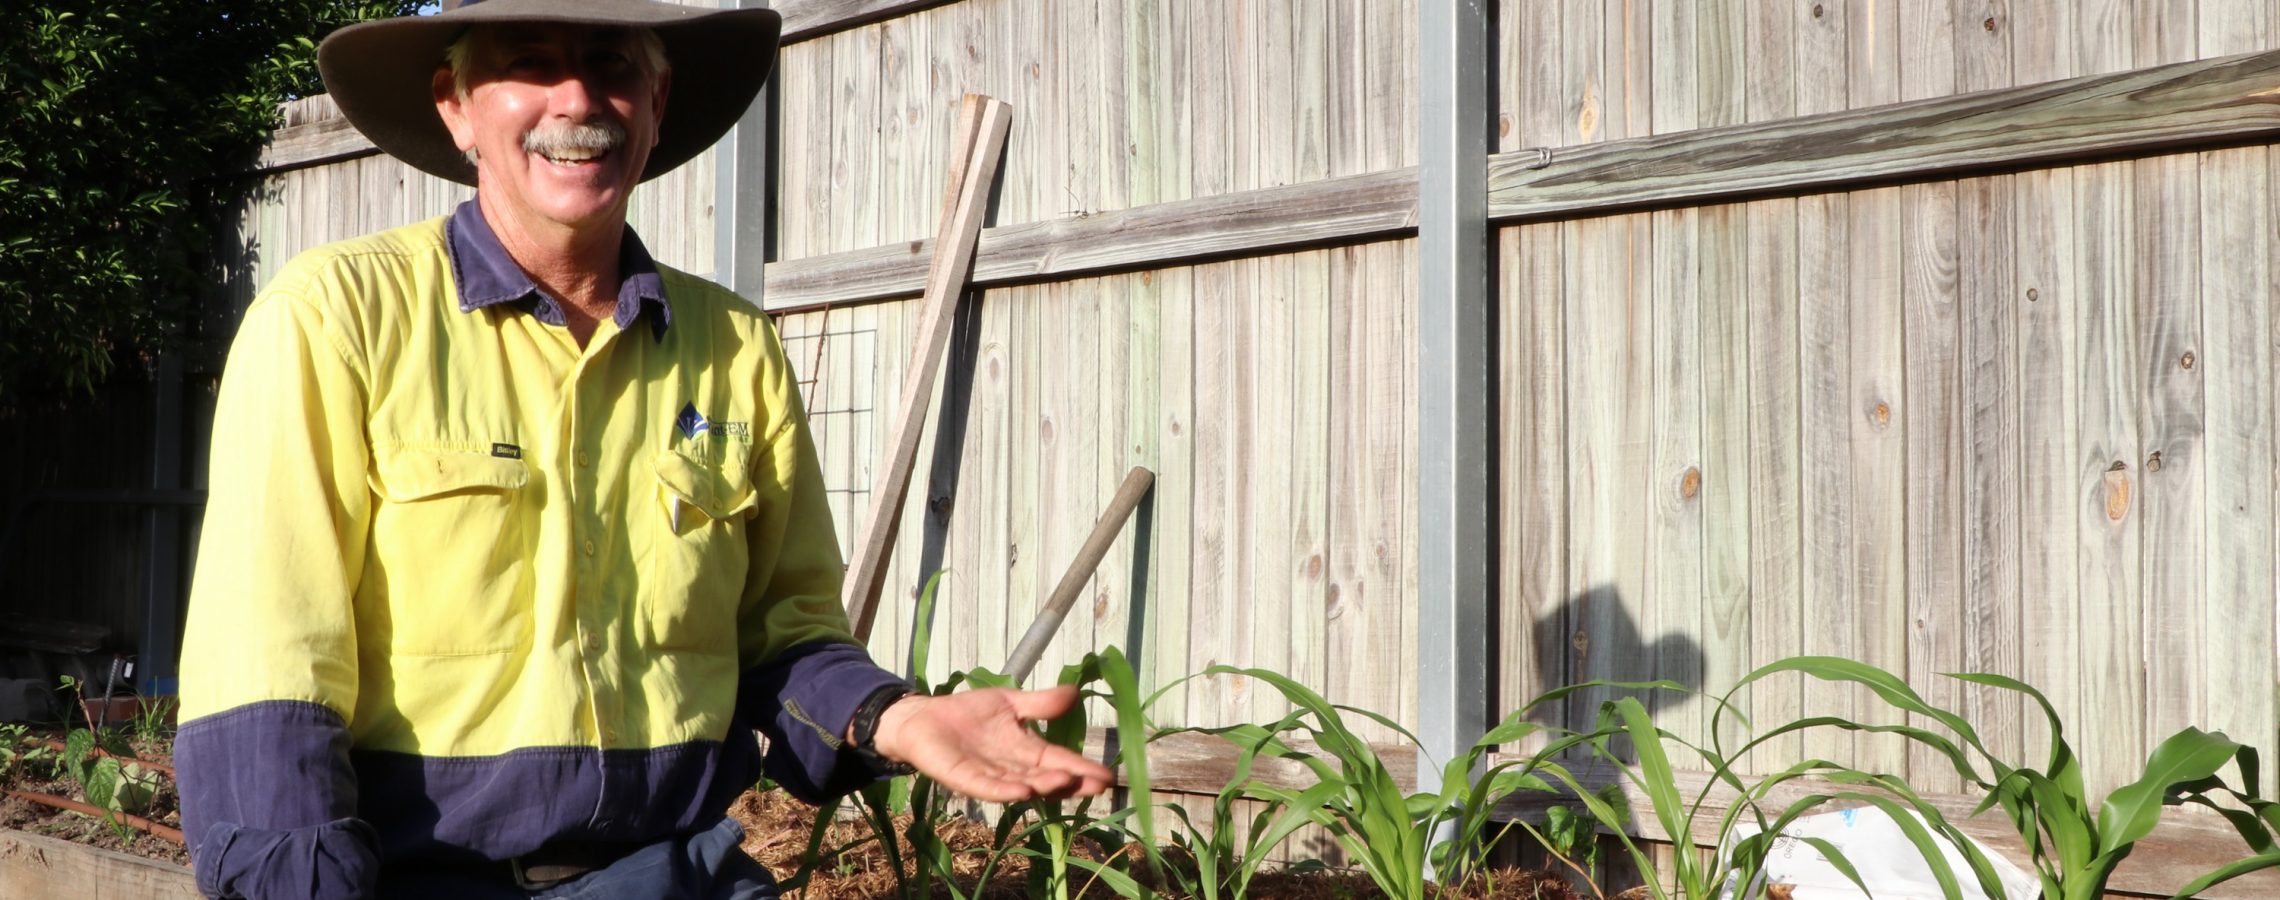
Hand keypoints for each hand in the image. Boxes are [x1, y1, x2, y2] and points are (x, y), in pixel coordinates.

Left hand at [866, 684, 1115, 802]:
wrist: (922, 718)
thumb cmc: (967, 714)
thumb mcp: (1010, 702)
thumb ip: (1040, 703)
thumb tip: (1075, 692)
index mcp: (1024, 750)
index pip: (1058, 760)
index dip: (1081, 768)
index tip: (1107, 775)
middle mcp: (1011, 768)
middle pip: (1045, 777)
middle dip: (1071, 781)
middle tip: (1098, 784)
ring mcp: (987, 775)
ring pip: (1020, 783)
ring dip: (1042, 785)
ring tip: (1065, 782)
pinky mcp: (961, 777)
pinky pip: (985, 786)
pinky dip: (1004, 790)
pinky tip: (1023, 791)